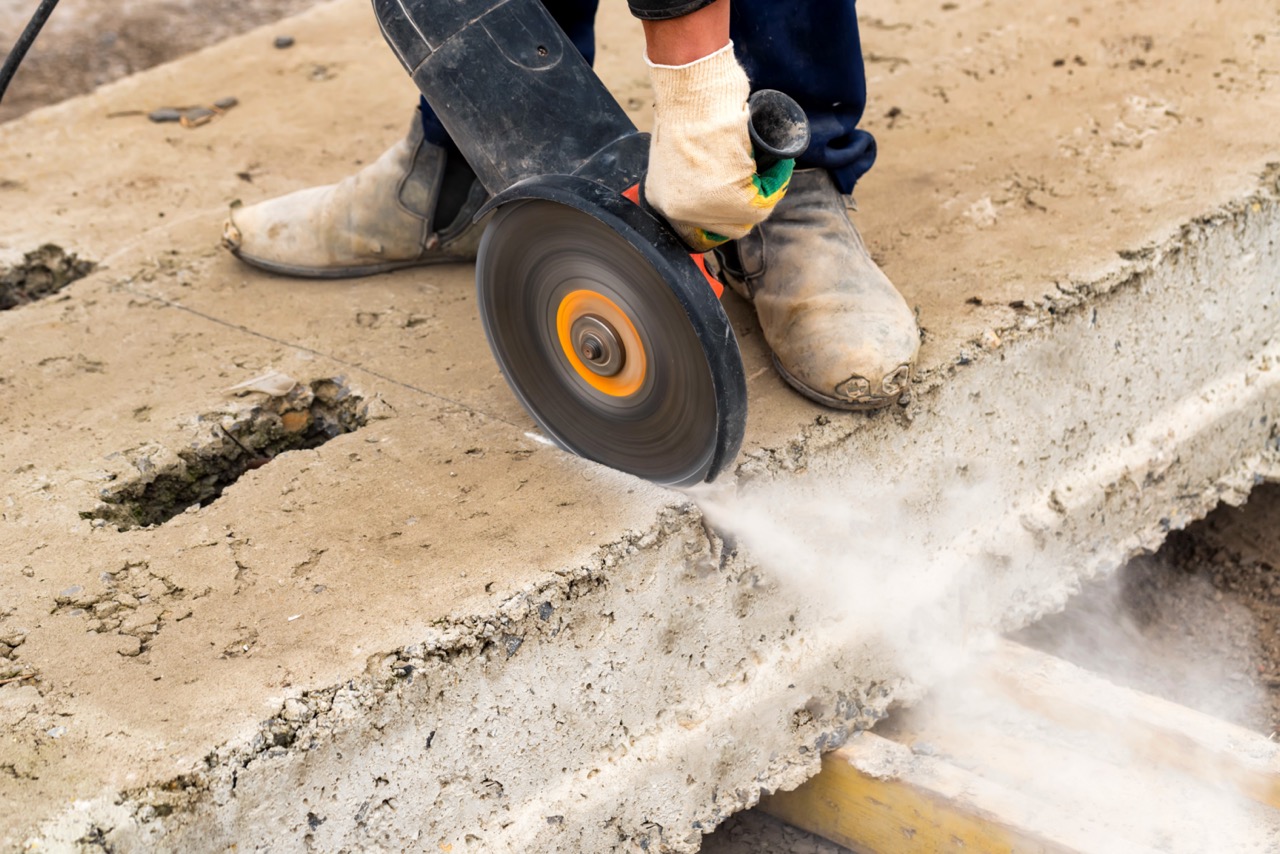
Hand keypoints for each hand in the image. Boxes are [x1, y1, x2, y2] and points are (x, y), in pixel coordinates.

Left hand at [644, 43, 792, 251]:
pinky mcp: (731, 200)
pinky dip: (776, 183)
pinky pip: (763, 202)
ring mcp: (704, 208)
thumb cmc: (686, 108)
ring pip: (748, 217)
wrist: (693, 93)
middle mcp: (680, 211)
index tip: (741, 197)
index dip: (725, 212)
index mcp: (663, 199)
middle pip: (727, 226)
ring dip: (764, 195)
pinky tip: (777, 167)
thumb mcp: (678, 149)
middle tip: (760, 181)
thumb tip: (715, 178)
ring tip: (769, 169)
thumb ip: (691, 172)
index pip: (700, 226)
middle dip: (748, 206)